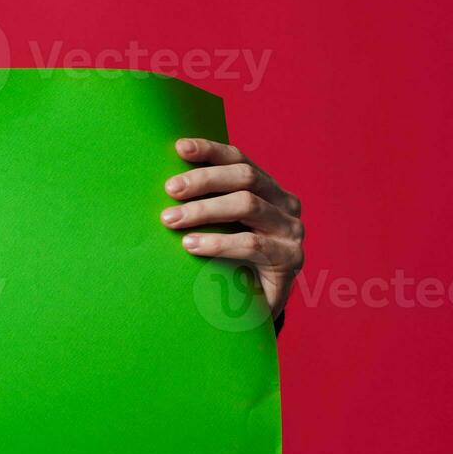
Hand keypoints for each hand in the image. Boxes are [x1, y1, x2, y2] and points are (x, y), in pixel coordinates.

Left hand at [161, 138, 303, 317]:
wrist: (256, 306)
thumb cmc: (229, 257)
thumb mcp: (219, 225)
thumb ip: (204, 201)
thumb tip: (161, 182)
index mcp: (267, 187)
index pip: (238, 159)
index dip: (209, 150)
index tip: (179, 147)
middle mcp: (284, 203)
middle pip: (244, 177)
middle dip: (203, 180)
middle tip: (170, 190)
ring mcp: (291, 230)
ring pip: (247, 205)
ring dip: (204, 210)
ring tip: (170, 220)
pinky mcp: (290, 259)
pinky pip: (251, 244)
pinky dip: (217, 243)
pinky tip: (191, 245)